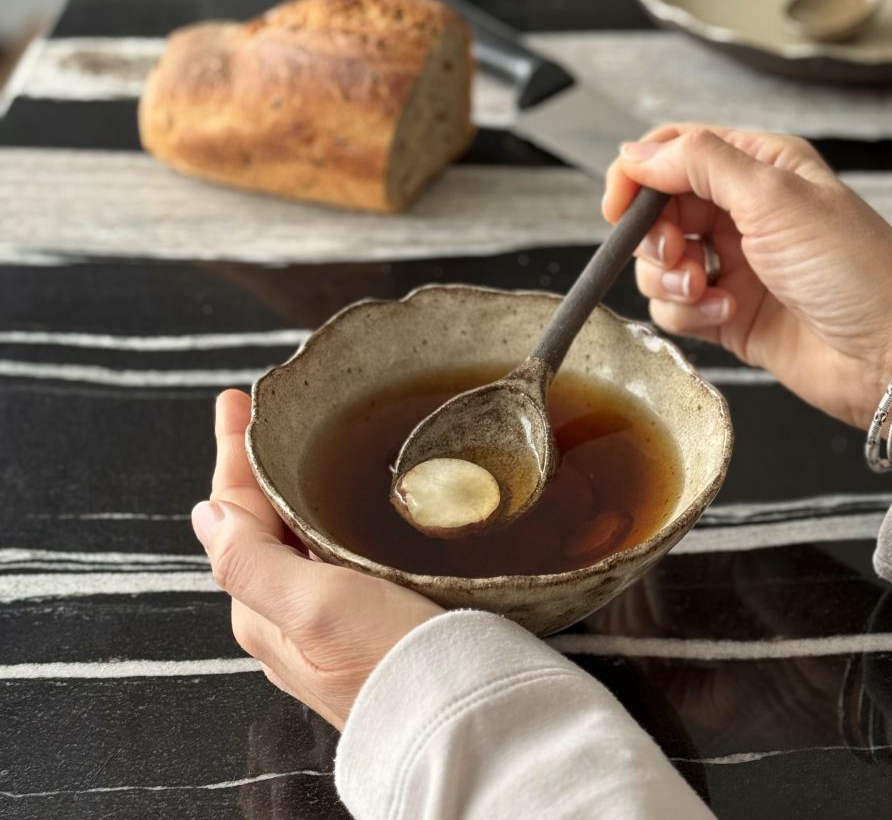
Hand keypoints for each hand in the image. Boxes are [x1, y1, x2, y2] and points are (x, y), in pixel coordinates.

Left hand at [191, 390, 441, 729]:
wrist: (460, 715)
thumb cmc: (390, 663)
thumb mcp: (313, 605)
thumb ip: (251, 562)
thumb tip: (205, 513)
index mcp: (263, 609)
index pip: (233, 514)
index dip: (231, 454)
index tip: (232, 402)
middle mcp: (286, 615)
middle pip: (257, 522)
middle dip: (254, 466)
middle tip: (256, 412)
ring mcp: (325, 618)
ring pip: (291, 536)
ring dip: (285, 488)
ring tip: (289, 445)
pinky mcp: (366, 617)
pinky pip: (325, 553)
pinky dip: (319, 515)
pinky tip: (336, 503)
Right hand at [602, 125, 891, 427]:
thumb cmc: (856, 270)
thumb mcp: (775, 197)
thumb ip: (699, 164)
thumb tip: (636, 153)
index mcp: (758, 167)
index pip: (674, 151)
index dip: (638, 175)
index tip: (619, 207)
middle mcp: (742, 211)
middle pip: (658, 209)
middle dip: (656, 236)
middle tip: (676, 255)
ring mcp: (733, 263)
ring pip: (659, 262)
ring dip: (670, 280)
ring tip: (707, 291)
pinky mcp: (727, 313)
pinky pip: (674, 308)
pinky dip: (689, 314)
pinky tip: (726, 315)